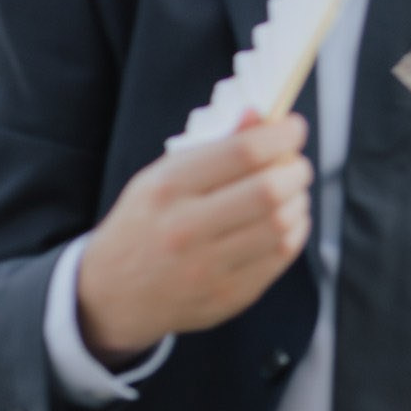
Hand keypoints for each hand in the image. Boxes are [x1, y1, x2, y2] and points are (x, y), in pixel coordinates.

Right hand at [74, 114, 311, 367]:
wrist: (112, 294)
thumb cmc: (145, 223)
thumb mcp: (162, 176)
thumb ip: (214, 146)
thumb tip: (261, 115)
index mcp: (166, 189)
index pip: (242, 153)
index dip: (281, 136)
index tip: (293, 128)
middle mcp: (184, 229)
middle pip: (269, 190)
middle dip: (295, 169)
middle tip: (295, 164)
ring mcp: (207, 268)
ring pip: (282, 224)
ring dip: (298, 200)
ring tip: (290, 191)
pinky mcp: (228, 295)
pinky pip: (281, 256)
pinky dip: (295, 230)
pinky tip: (286, 220)